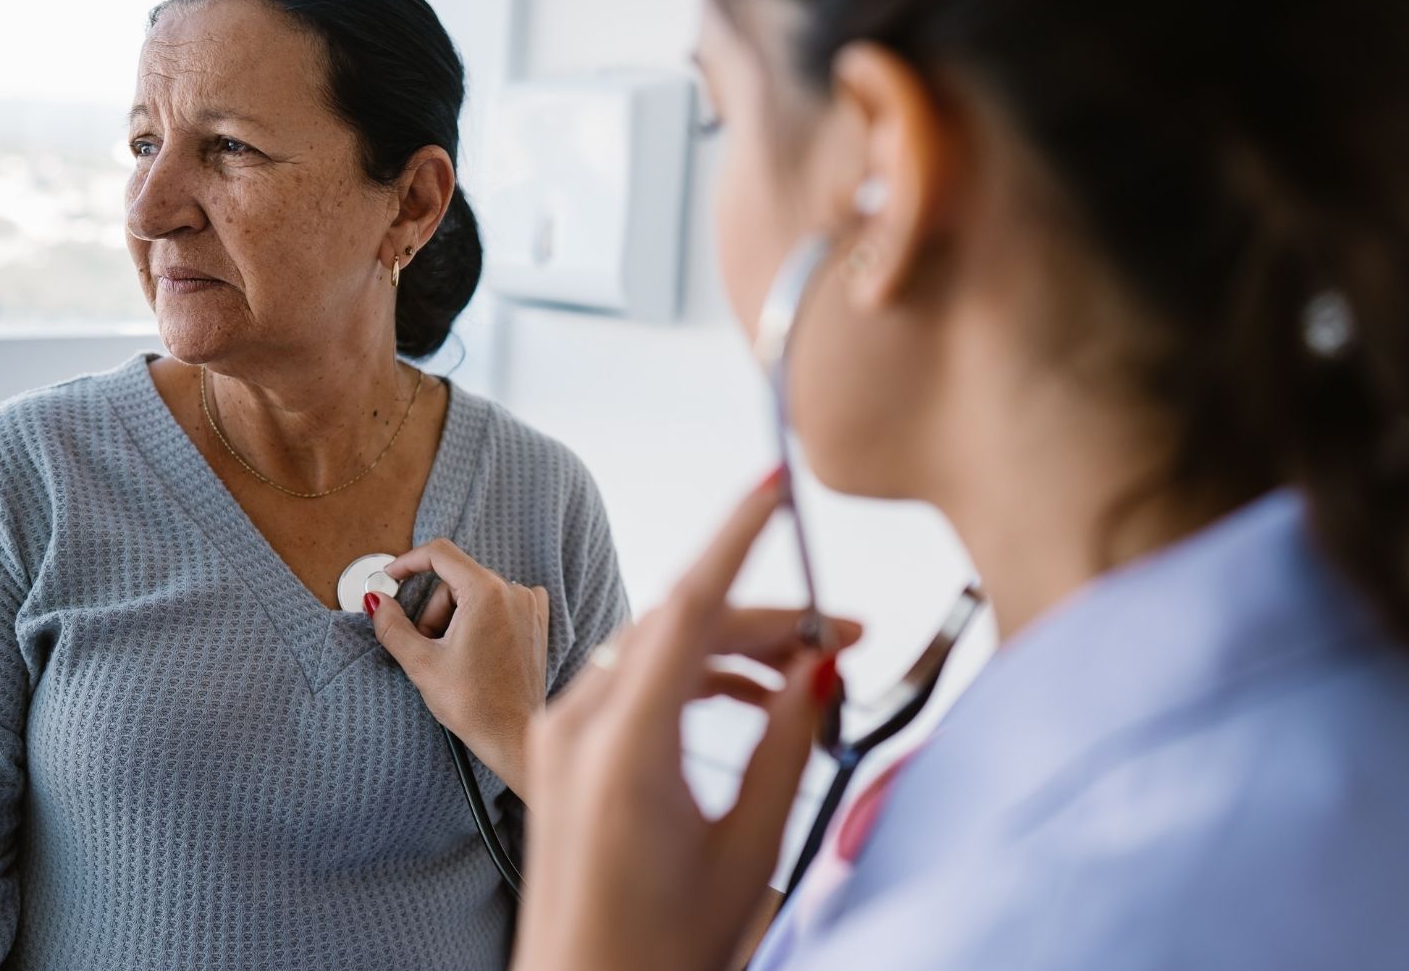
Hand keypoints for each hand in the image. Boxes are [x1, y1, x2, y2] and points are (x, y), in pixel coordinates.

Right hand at [370, 537, 549, 799]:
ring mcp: (528, 605)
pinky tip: (476, 649)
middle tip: (428, 646)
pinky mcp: (536, 620)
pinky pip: (498, 603)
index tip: (390, 577)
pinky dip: (480, 619)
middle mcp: (513, 591)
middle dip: (434, 609)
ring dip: (455, 617)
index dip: (408, 562)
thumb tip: (375, 601)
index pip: (440, 553)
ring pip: (475, 593)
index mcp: (486, 593)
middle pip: (455, 580)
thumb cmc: (474, 704)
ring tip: (453, 656)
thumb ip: (392, 626)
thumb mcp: (421, 663)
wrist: (512, 735)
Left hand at [512, 472, 860, 970]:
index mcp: (624, 747)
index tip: (776, 485)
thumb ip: (785, 747)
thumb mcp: (749, 852)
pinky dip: (691, 674)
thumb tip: (818, 667)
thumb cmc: (658, 951)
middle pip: (679, 624)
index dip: (737, 537)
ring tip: (808, 670)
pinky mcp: (564, 754)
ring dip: (730, 646)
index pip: (688, 607)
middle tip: (844, 631)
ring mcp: (563, 737)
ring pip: (656, 648)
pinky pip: (633, 681)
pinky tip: (749, 697)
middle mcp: (579, 726)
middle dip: (763, 617)